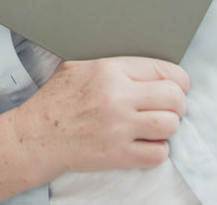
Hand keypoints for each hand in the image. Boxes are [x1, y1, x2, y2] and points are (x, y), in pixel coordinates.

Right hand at [13, 57, 188, 176]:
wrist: (37, 136)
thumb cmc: (56, 99)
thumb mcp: (78, 65)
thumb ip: (110, 61)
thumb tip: (140, 61)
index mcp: (109, 69)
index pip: (163, 69)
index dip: (178, 79)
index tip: (178, 85)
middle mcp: (118, 97)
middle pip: (174, 98)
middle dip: (179, 103)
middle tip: (172, 107)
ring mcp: (119, 128)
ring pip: (170, 125)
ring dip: (169, 127)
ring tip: (159, 125)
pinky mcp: (119, 155)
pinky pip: (158, 154)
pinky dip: (158, 150)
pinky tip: (147, 143)